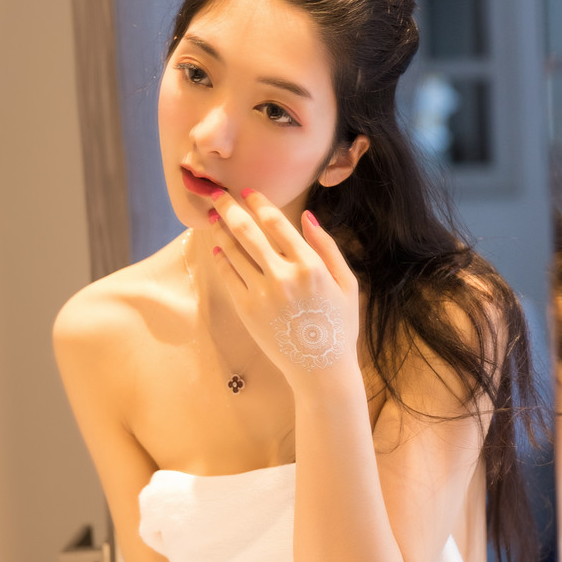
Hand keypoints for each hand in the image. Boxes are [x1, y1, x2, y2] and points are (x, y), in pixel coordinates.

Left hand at [208, 188, 359, 388]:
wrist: (320, 370)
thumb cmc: (338, 326)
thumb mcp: (347, 283)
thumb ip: (327, 247)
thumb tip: (307, 217)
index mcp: (311, 265)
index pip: (277, 223)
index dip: (259, 203)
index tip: (248, 191)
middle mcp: (284, 276)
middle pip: (247, 231)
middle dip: (230, 208)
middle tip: (218, 194)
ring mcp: (262, 294)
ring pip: (233, 252)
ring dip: (221, 231)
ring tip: (214, 217)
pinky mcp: (247, 310)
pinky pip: (228, 276)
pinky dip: (221, 259)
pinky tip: (218, 249)